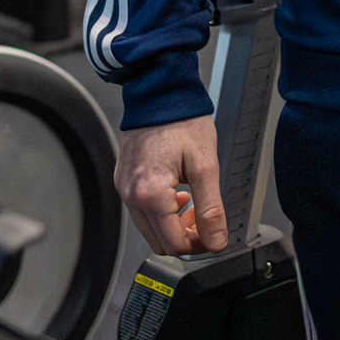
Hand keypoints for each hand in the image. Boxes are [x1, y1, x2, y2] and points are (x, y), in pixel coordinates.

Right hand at [114, 116, 227, 255]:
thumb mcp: (206, 165)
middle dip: (185, 237)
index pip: (173, 244)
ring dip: (172, 225)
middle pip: (158, 242)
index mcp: (150, 193)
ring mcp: (123, 189)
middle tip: (204, 218)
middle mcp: (130, 195)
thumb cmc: (182, 121)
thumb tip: (216, 241)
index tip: (213, 236)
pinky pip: (140, 211)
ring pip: (149, 230)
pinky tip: (176, 193)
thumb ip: (211, 209)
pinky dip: (160, 212)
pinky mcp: (122, 182)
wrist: (160, 94)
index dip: (198, 246)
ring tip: (192, 202)